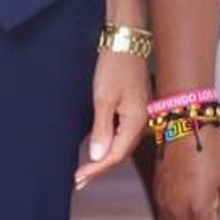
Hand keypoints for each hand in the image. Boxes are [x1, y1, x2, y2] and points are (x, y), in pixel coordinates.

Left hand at [73, 50, 148, 189]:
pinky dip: (109, 143)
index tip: (78, 178)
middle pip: (121, 153)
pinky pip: (122, 133)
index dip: (96, 169)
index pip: (116, 156)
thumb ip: (101, 130)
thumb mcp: (103, 98)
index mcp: (136, 122)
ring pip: (122, 144)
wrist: (126, 38)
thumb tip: (97, 158)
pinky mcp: (134, 106)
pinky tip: (99, 147)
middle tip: (78, 181)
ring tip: (85, 170)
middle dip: (100, 168)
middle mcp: (142, 121)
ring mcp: (139, 114)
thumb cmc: (114, 65)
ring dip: (104, 158)